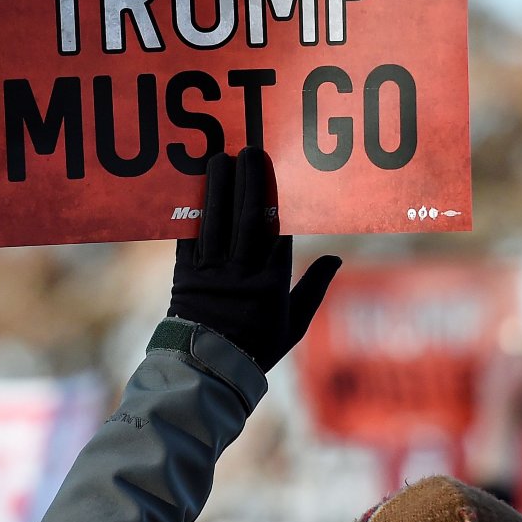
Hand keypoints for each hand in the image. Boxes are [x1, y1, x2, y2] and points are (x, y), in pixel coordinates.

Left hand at [168, 148, 340, 371]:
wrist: (209, 369)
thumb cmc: (257, 346)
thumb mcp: (293, 324)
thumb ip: (314, 288)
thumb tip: (336, 257)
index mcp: (272, 284)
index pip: (279, 232)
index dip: (278, 199)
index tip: (279, 172)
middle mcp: (242, 274)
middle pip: (249, 218)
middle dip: (250, 182)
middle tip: (252, 152)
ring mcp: (212, 274)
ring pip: (217, 221)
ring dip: (219, 186)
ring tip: (222, 158)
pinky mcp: (184, 276)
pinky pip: (188, 238)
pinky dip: (192, 212)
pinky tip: (195, 189)